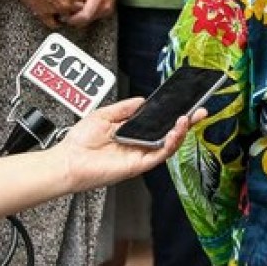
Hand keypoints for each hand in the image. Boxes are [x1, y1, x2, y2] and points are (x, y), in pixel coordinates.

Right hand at [0, 0, 85, 27]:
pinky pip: (54, 24)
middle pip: (80, 9)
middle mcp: (67, 2)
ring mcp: (56, 10)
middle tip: (72, 3)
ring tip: (65, 10)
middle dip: (77, 5)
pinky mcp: (44, 14)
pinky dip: (55, 22)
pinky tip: (55, 18)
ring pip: (69, 18)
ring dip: (68, 14)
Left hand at [57, 98, 205, 191]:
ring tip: (188, 117)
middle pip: (169, 134)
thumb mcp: (104, 115)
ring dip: (182, 131)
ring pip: (169, 144)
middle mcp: (139, 146)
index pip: (158, 123)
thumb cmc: (79, 142)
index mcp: (132, 134)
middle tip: (200, 110)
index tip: (184, 103)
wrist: (67, 161)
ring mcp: (140, 156)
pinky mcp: (138, 165)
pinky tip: (176, 129)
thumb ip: (125, 108)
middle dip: (187, 122)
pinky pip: (160, 153)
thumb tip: (143, 101)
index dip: (173, 114)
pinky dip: (172, 142)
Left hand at [64, 0, 126, 26]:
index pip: (84, 17)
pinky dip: (87, 14)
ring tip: (74, 8)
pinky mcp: (108, 10)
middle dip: (75, 19)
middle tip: (66, 12)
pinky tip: (83, 6)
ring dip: (80, 17)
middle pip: (86, 21)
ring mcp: (108, 10)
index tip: (64, 16)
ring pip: (89, 21)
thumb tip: (66, 7)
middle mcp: (105, 7)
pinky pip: (94, 17)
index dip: (72, 19)